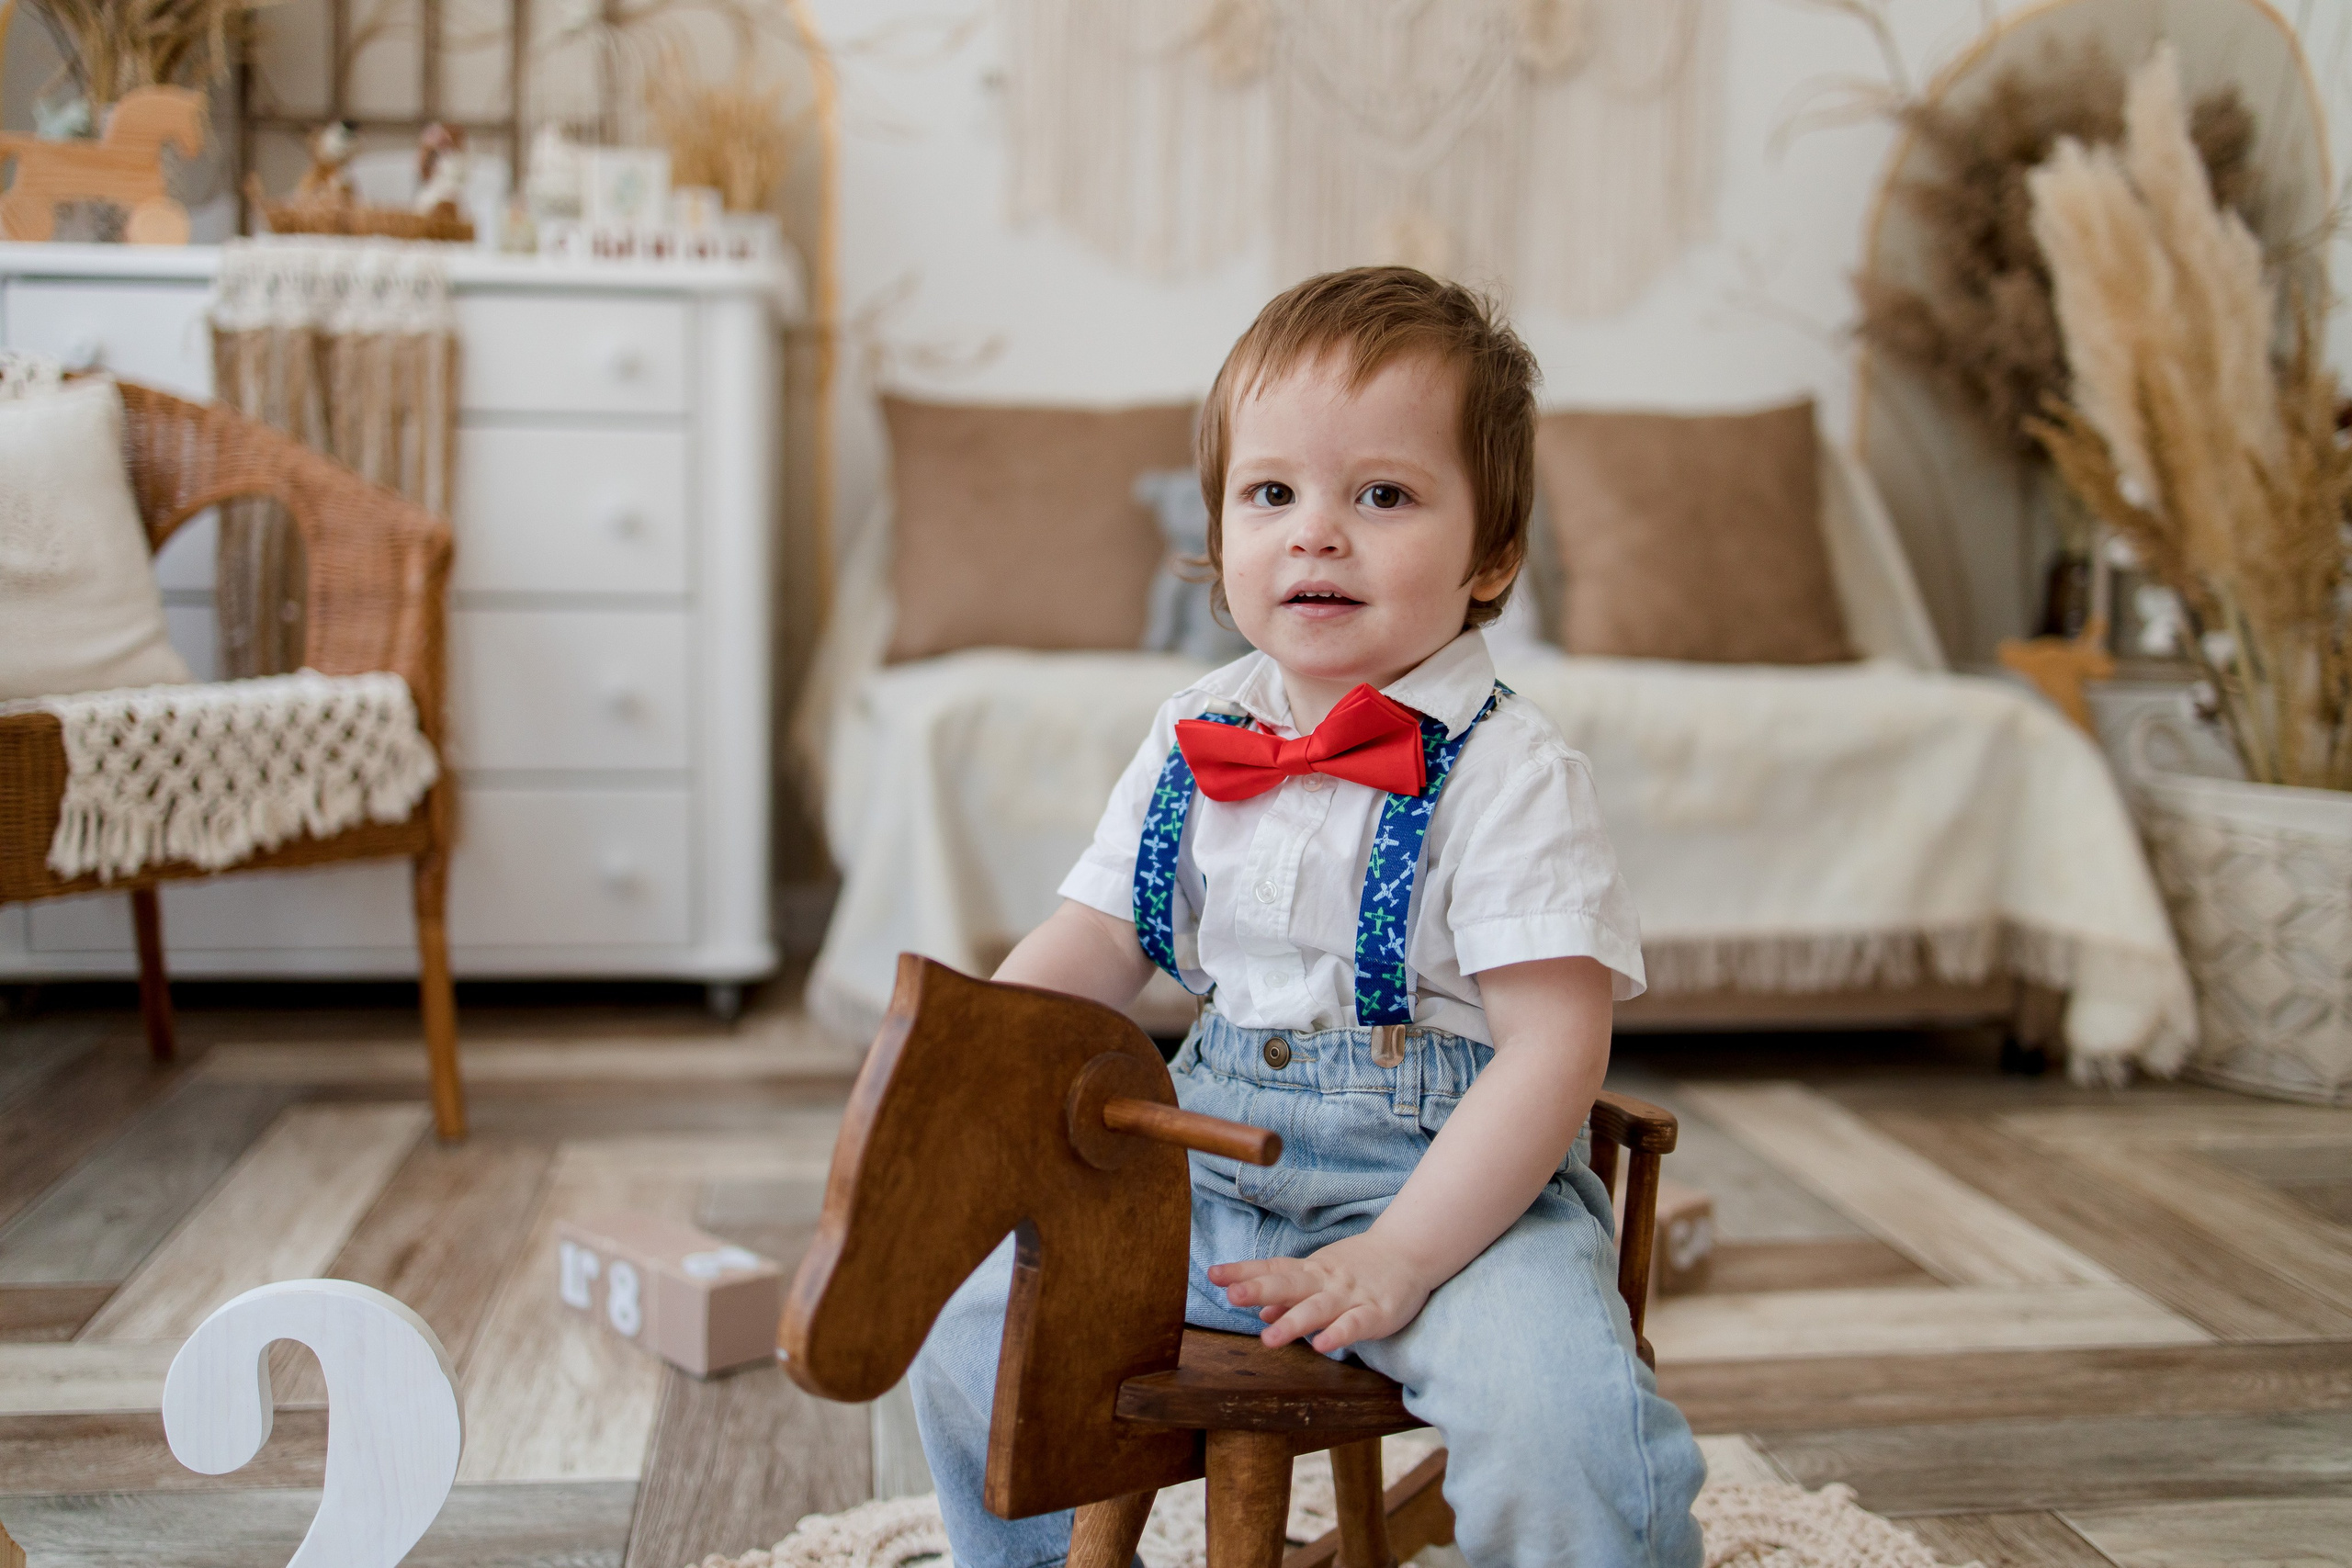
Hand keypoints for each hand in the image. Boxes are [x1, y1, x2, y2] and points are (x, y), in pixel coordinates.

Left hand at [1207, 1232, 1434, 1352]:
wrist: (1411, 1251)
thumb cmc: (1360, 1267)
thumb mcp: (1322, 1275)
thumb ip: (1291, 1295)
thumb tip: (1260, 1310)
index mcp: (1310, 1271)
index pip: (1272, 1269)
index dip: (1243, 1273)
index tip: (1213, 1275)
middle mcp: (1326, 1280)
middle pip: (1289, 1284)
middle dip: (1259, 1289)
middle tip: (1231, 1296)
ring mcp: (1351, 1296)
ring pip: (1318, 1308)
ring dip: (1293, 1322)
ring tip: (1268, 1338)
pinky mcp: (1377, 1312)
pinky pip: (1355, 1325)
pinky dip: (1339, 1334)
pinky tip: (1322, 1346)